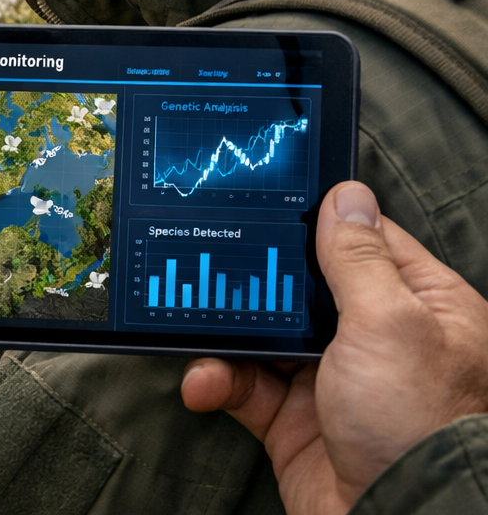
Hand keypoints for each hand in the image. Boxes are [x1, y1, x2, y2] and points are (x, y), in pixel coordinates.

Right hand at [181, 182, 487, 513]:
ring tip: (198, 336)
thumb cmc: (417, 423)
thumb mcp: (388, 322)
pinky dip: (217, 381)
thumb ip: (357, 258)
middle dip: (251, 280)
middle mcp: (376, 338)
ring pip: (261, 334)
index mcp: (419, 305)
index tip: (262, 199)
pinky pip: (243, 385)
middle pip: (299, 285)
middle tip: (212, 266)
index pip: (361, 241)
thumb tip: (345, 195)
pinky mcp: (295, 419)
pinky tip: (204, 382)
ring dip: (223, 337)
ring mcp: (333, 379)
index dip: (312, 221)